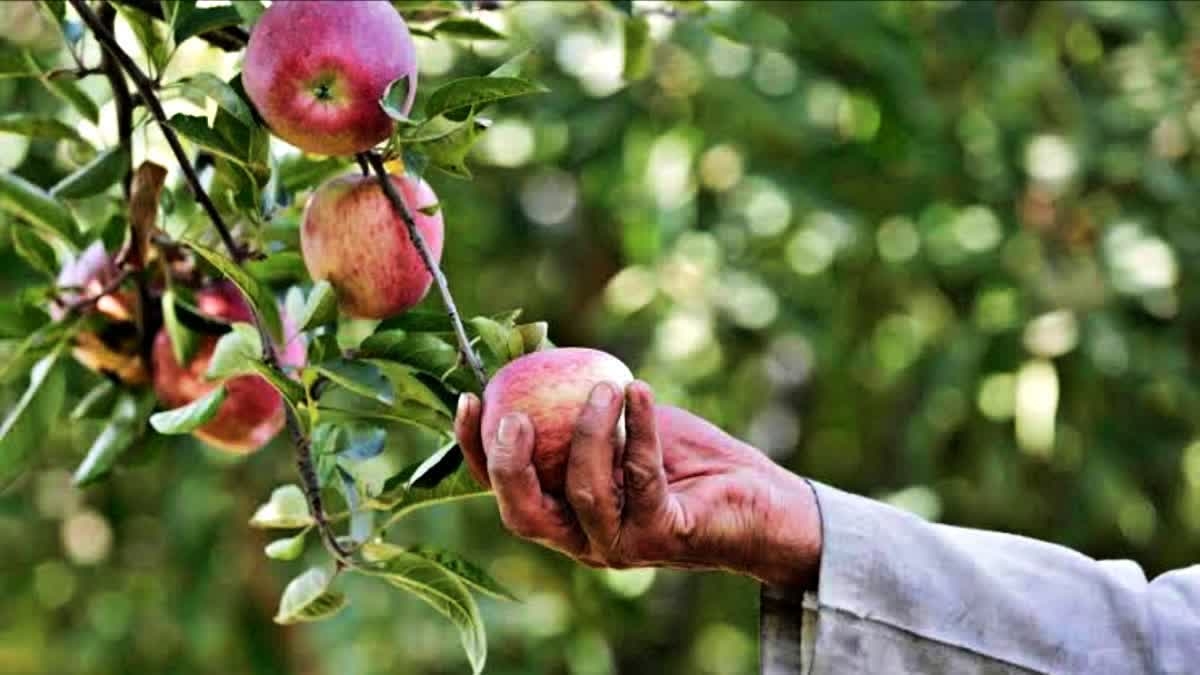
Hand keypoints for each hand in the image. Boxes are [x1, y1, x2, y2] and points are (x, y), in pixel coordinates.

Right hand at [455, 380, 821, 588]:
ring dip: (589, 435)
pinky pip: (642, 479)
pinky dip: (639, 429)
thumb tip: (534, 347)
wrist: (760, 500)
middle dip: (510, 466)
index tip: (470, 398)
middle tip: (514, 415)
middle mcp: (584, 539)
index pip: (504, 491)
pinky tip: (641, 392)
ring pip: (585, 494)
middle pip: (524, 515)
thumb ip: (577, 403)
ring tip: (603, 387)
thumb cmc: (686, 460)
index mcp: (563, 514)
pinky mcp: (664, 535)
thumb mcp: (622, 423)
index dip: (475, 452)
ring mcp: (622, 545)